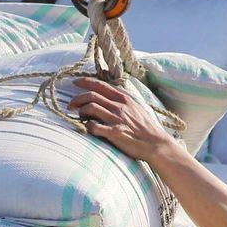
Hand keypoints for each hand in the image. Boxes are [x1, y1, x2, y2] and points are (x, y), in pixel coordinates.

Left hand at [68, 76, 187, 166]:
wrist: (156, 144)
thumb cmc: (146, 127)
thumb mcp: (136, 107)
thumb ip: (123, 101)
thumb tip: (110, 96)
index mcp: (124, 98)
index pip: (100, 85)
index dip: (85, 82)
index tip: (75, 82)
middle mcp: (119, 106)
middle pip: (91, 95)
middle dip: (77, 98)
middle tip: (70, 105)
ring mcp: (116, 119)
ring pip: (90, 108)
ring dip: (80, 111)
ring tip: (79, 116)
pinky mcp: (114, 133)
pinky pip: (94, 127)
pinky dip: (87, 126)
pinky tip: (88, 128)